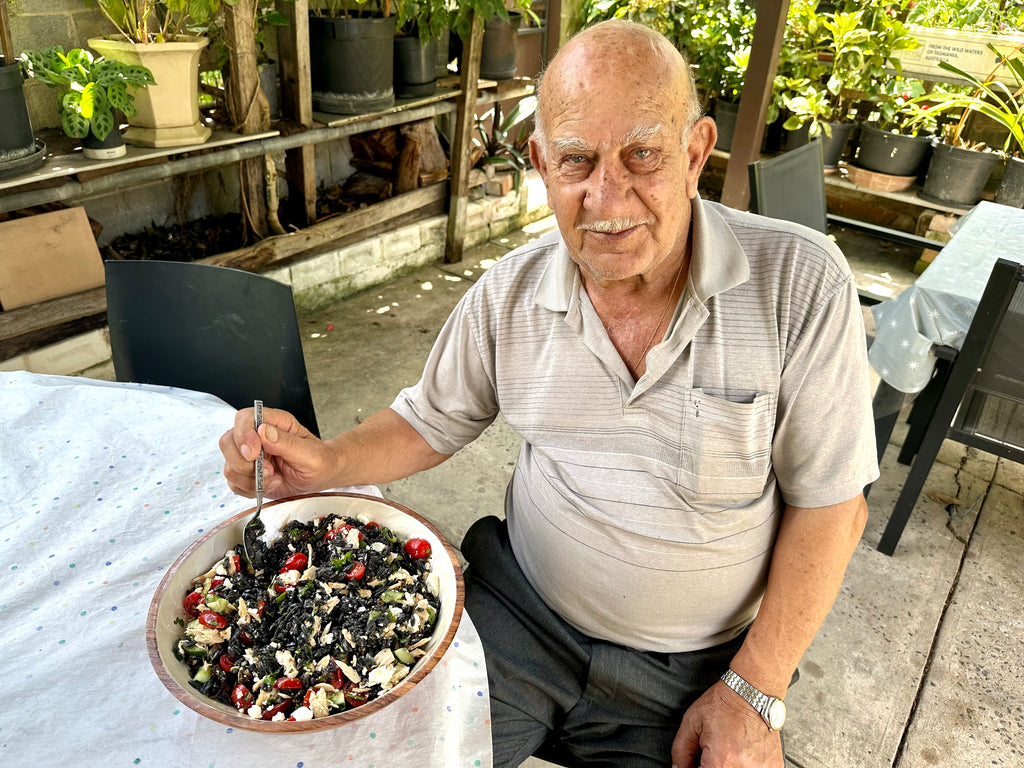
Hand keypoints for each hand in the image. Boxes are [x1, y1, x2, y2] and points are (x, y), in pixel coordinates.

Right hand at [219, 406, 337, 498]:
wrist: (320, 476)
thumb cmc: (319, 460)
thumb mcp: (310, 452)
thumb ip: (286, 442)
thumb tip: (263, 431)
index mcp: (274, 422)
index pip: (245, 418)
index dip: (244, 435)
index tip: (254, 453)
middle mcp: (257, 436)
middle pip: (228, 441)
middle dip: (243, 462)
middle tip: (268, 470)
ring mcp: (249, 456)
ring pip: (229, 466)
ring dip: (250, 478)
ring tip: (274, 478)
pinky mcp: (247, 474)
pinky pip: (234, 483)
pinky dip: (250, 489)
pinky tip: (269, 485)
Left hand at [672, 682, 783, 767]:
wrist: (753, 692)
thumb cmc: (725, 704)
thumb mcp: (692, 723)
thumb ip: (681, 751)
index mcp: (721, 762)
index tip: (698, 762)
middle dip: (712, 765)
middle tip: (714, 753)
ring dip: (729, 764)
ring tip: (730, 750)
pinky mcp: (773, 767)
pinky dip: (745, 764)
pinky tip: (742, 754)